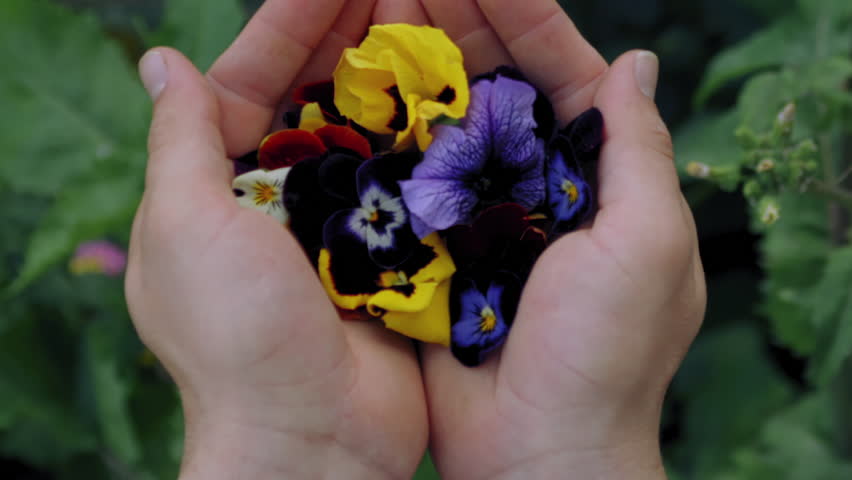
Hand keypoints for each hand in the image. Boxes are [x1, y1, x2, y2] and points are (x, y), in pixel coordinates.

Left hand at [126, 2, 429, 478]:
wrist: (311, 438)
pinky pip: (406, 182)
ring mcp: (336, 226)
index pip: (249, 82)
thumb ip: (181, 141)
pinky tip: (454, 95)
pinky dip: (425, 140)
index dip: (288, 26)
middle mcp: (276, 201)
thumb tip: (160, 62)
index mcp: (218, 188)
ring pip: (366, 134)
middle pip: (313, 100)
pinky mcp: (387, 253)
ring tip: (428, 22)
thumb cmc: (234, 335)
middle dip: (349, 40)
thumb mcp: (186, 227)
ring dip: (392, 79)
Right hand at [416, 1, 705, 478]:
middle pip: (497, 94)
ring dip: (417, 77)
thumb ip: (640, 150)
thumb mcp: (647, 243)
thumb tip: (638, 61)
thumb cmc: (606, 355)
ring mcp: (482, 222)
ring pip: (447, 132)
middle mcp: (539, 193)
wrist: (537, 454)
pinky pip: (410, 188)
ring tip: (375, 22)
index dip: (524, 18)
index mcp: (598, 181)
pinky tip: (354, 98)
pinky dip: (387, 144)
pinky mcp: (435, 255)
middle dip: (457, 33)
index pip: (563, 76)